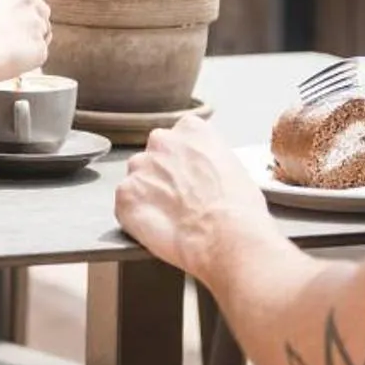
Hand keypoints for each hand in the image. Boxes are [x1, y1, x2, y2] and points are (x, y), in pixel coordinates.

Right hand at [0, 0, 51, 106]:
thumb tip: (5, 10)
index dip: (18, 14)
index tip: (8, 25)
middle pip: (40, 12)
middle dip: (30, 25)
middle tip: (13, 40)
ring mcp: (36, 22)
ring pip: (42, 33)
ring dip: (29, 42)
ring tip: (6, 52)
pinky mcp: (40, 47)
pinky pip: (39, 54)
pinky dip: (29, 61)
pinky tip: (10, 61)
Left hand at [115, 113, 269, 276]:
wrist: (226, 235)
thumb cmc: (239, 208)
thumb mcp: (233, 167)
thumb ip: (207, 161)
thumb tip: (202, 175)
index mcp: (190, 129)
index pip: (178, 138)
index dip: (184, 163)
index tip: (191, 179)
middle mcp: (161, 141)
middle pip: (154, 157)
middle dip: (162, 177)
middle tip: (180, 202)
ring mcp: (139, 167)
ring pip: (138, 181)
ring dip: (148, 197)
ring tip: (170, 219)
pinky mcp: (125, 195)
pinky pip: (126, 205)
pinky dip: (136, 218)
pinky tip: (158, 228)